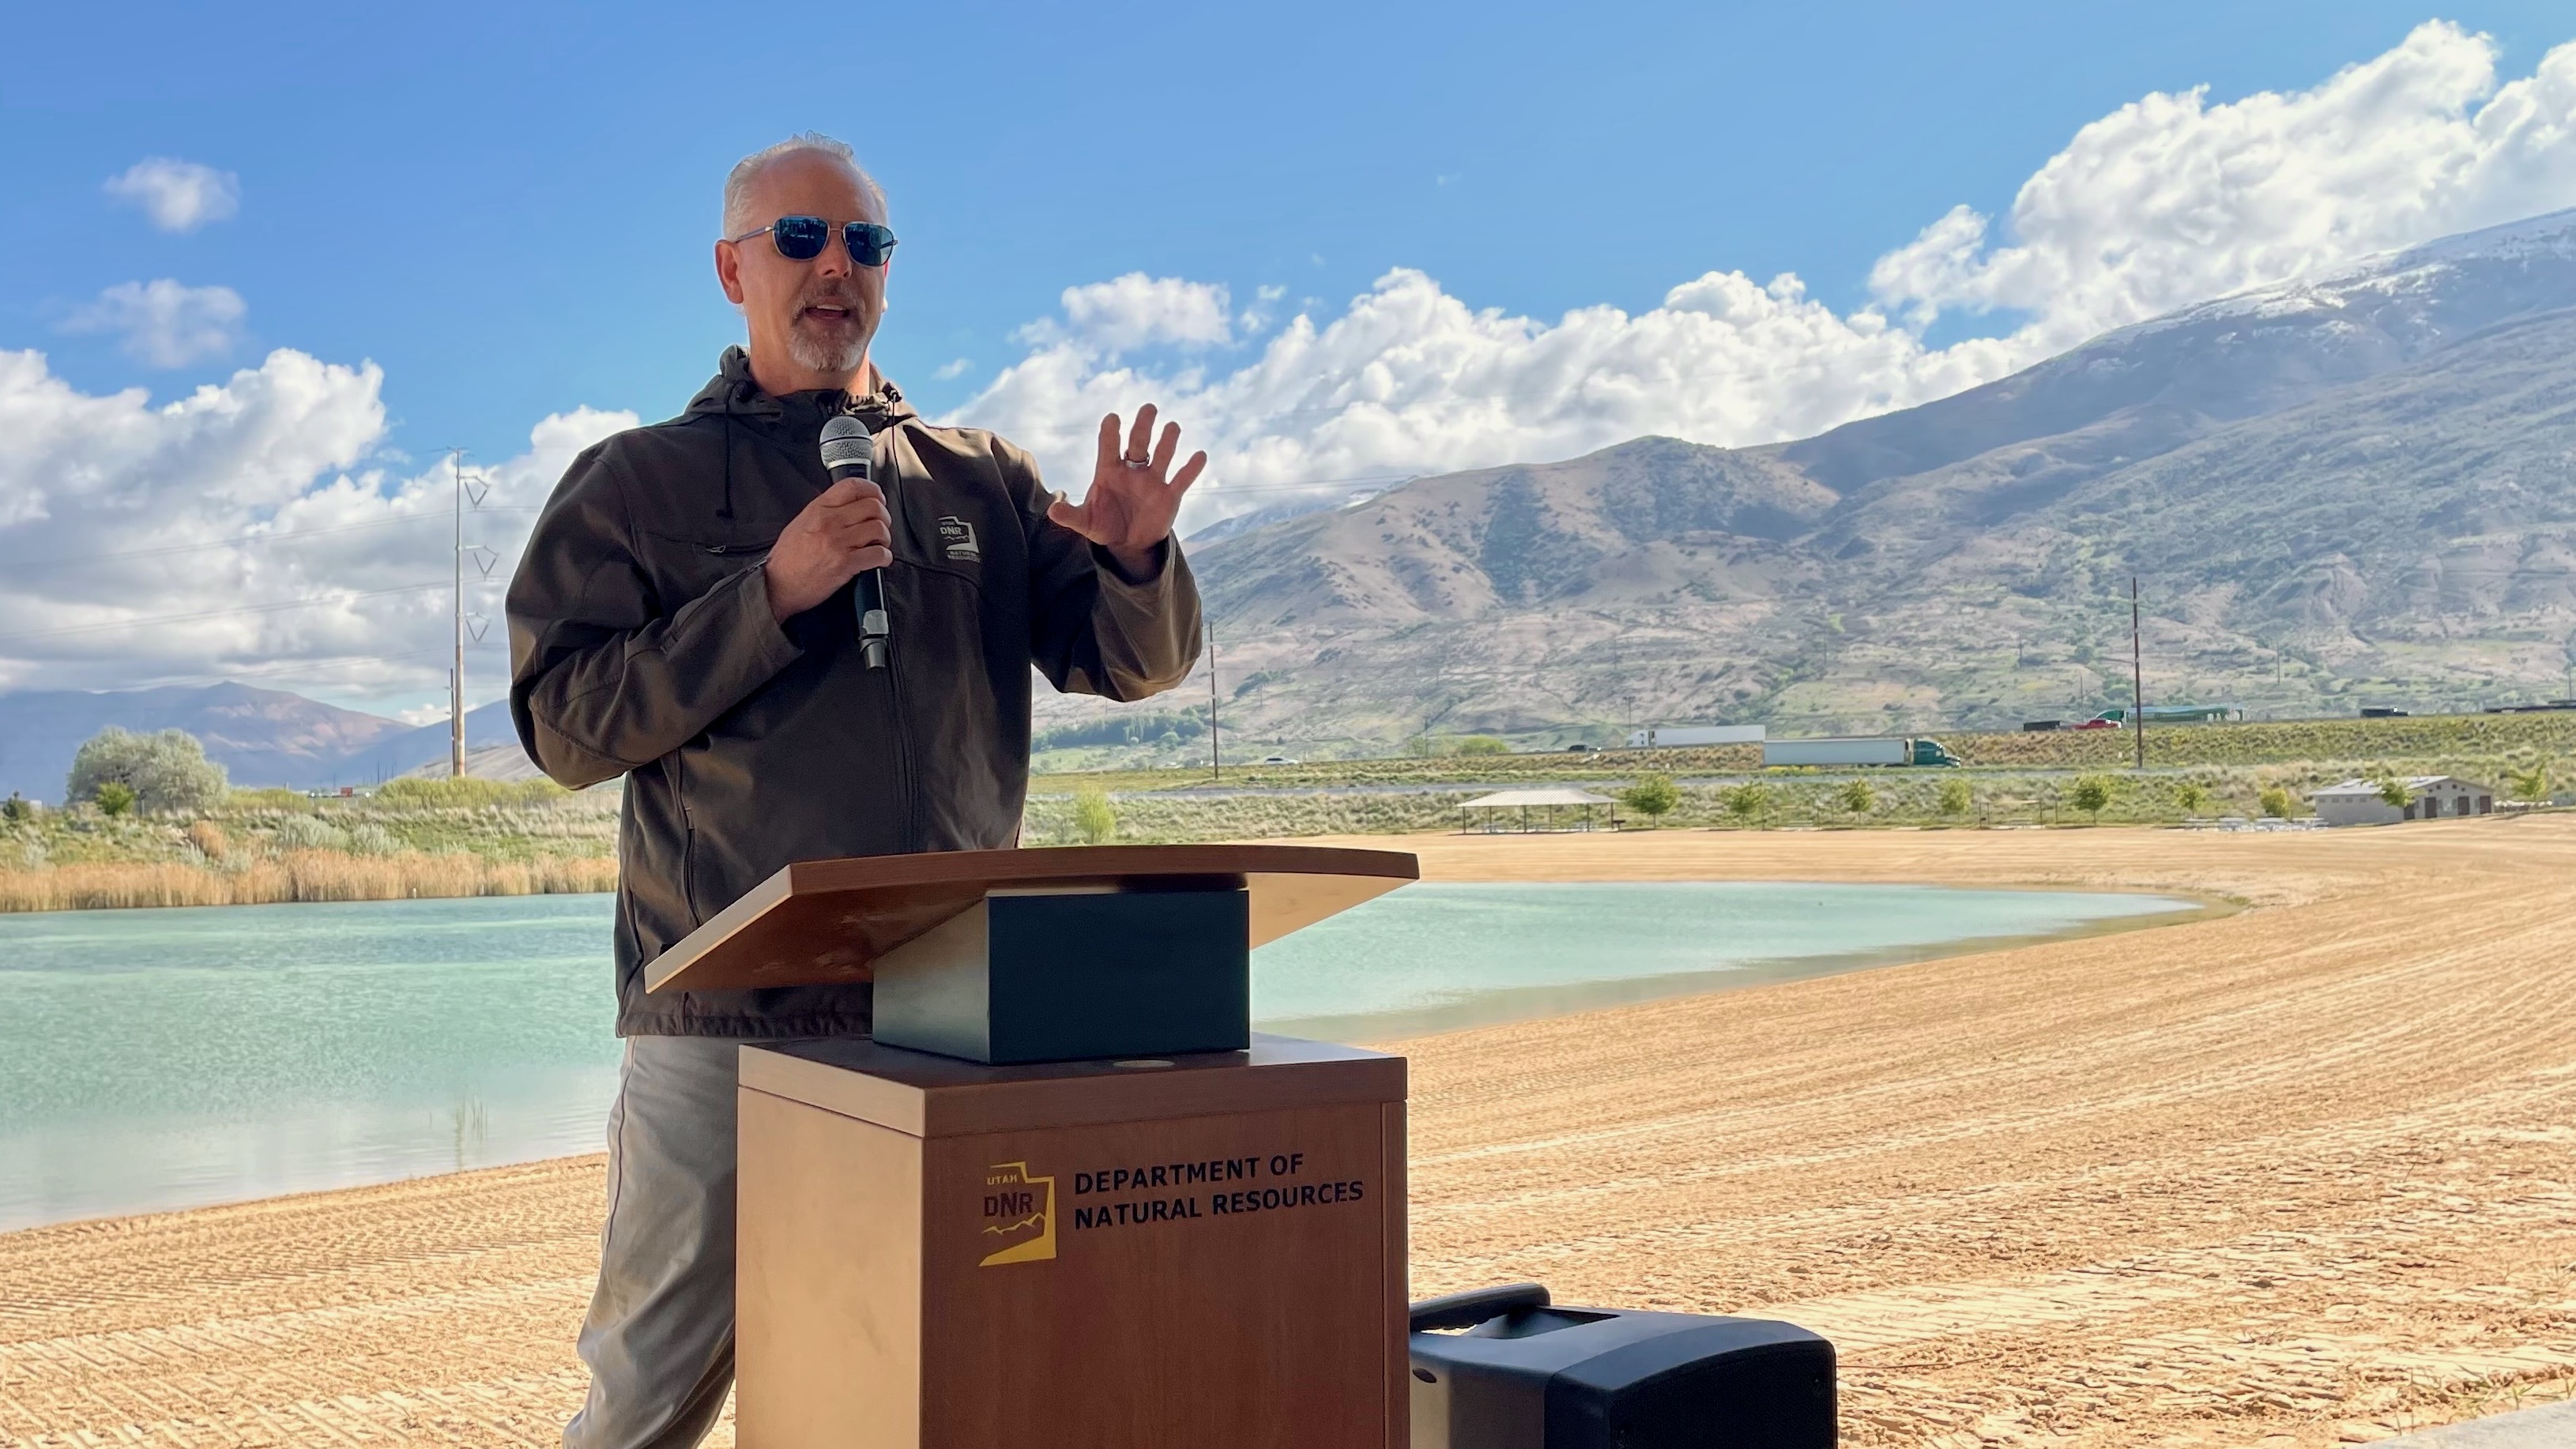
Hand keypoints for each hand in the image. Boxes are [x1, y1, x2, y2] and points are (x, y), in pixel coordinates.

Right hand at [762, 475, 891, 620]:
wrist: (777, 585)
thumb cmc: (787, 558)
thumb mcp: (801, 523)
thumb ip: (824, 511)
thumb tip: (848, 505)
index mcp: (818, 509)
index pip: (852, 486)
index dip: (872, 490)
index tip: (878, 498)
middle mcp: (829, 522)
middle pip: (873, 506)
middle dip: (883, 516)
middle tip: (880, 526)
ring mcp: (838, 542)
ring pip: (878, 528)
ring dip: (884, 537)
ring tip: (878, 544)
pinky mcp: (845, 564)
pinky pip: (878, 554)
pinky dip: (884, 557)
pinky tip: (879, 559)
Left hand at [1048, 404, 1206, 575]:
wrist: (1128, 543)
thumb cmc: (1104, 525)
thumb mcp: (1086, 522)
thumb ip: (1071, 516)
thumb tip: (1052, 511)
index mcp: (1108, 471)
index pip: (1108, 446)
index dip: (1110, 432)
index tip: (1112, 418)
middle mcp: (1131, 470)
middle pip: (1137, 443)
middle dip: (1143, 426)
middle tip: (1149, 408)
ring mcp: (1152, 480)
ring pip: (1161, 455)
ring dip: (1167, 441)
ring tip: (1173, 426)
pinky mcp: (1169, 495)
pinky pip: (1181, 479)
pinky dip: (1191, 468)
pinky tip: (1200, 455)